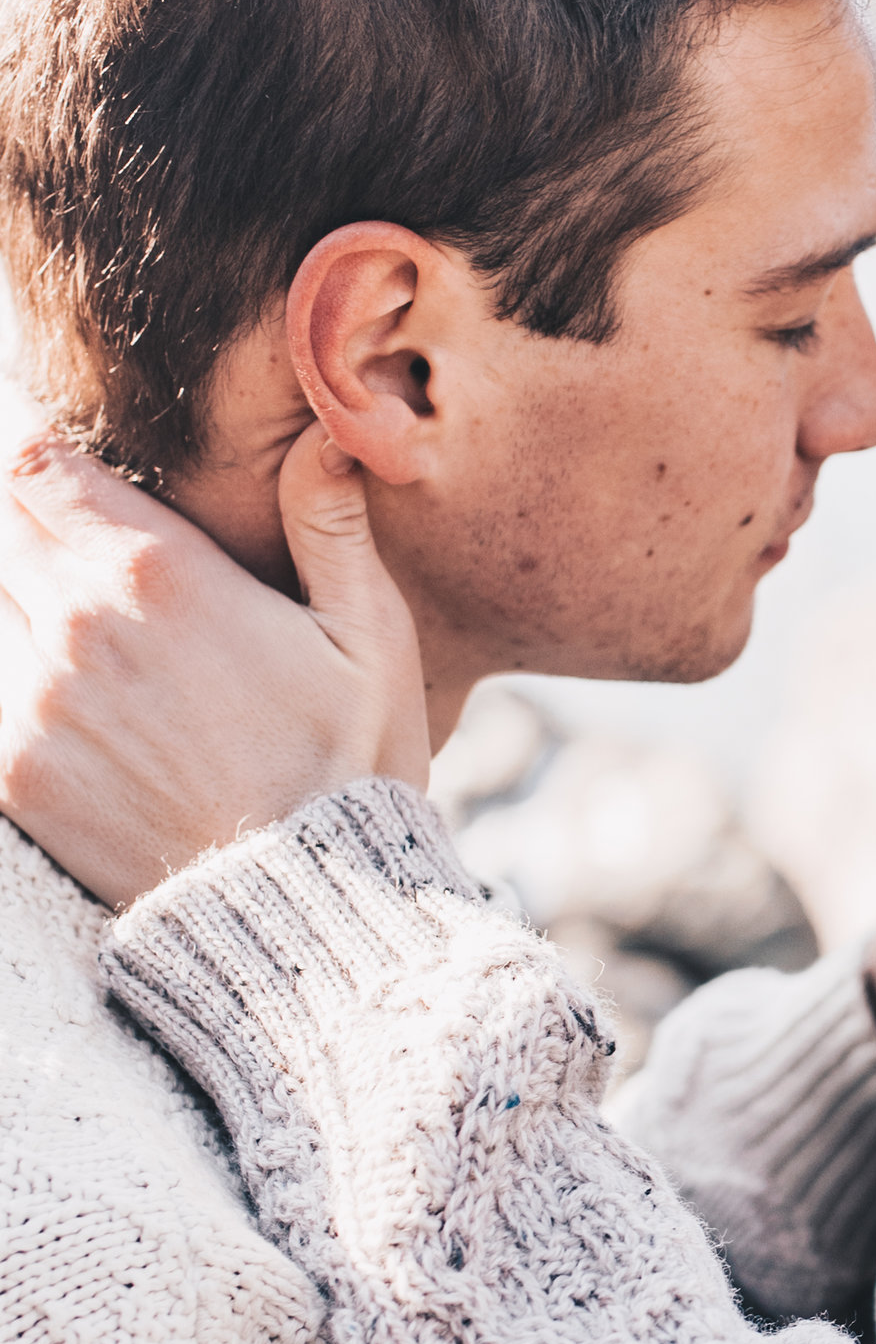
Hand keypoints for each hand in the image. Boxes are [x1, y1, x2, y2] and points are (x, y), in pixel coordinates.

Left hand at [0, 421, 429, 908]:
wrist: (301, 914)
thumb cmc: (350, 767)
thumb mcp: (370, 637)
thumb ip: (329, 522)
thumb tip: (329, 429)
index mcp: (157, 571)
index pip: (37, 462)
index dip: (37, 447)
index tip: (58, 457)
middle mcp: (76, 624)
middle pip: (4, 527)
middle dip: (34, 523)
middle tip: (87, 549)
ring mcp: (31, 701)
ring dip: (25, 601)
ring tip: (99, 642)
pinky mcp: (11, 771)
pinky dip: (21, 677)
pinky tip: (80, 704)